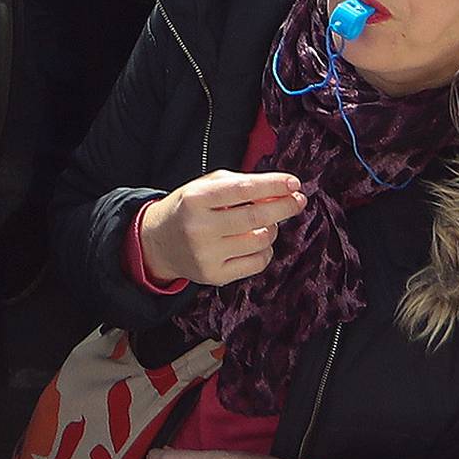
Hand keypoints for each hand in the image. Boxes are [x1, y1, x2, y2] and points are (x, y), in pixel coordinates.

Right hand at [136, 169, 304, 287]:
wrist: (160, 242)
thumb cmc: (190, 208)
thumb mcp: (205, 186)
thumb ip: (239, 185)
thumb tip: (279, 190)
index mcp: (196, 198)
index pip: (242, 189)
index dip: (272, 185)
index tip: (293, 183)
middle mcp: (200, 227)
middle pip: (255, 217)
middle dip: (283, 206)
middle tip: (298, 200)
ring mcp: (207, 255)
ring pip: (259, 241)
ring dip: (273, 229)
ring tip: (268, 221)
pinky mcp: (215, 276)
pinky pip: (256, 263)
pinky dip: (265, 250)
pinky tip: (259, 241)